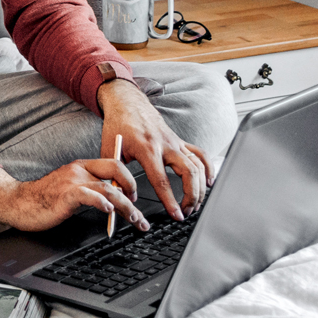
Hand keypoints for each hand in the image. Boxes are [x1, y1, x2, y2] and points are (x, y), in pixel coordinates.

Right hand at [0, 165, 149, 231]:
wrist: (18, 202)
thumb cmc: (43, 199)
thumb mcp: (69, 189)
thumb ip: (89, 190)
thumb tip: (112, 202)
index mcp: (81, 166)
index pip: (113, 163)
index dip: (129, 178)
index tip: (134, 196)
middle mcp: (79, 170)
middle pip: (116, 170)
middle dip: (133, 188)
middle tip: (139, 209)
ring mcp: (72, 181)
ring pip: (108, 187)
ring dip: (126, 205)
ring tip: (135, 218)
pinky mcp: (65, 195)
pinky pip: (89, 195)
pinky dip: (103, 202)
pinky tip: (110, 211)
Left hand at [97, 79, 213, 220]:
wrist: (127, 102)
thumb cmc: (117, 126)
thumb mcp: (109, 151)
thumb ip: (116, 176)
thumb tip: (126, 199)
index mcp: (146, 148)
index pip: (162, 180)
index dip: (170, 200)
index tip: (177, 215)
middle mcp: (165, 144)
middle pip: (188, 173)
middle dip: (191, 196)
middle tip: (187, 212)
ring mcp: (175, 141)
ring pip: (197, 165)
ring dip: (200, 187)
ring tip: (195, 204)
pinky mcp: (180, 140)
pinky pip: (200, 154)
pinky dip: (208, 168)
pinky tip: (208, 182)